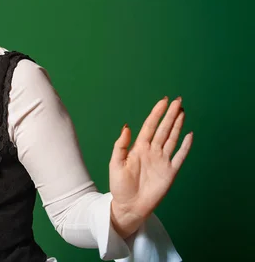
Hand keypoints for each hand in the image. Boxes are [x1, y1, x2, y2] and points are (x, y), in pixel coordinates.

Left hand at [109, 96, 192, 237]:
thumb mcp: (115, 163)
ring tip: (183, 112)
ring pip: (172, 138)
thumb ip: (121, 145)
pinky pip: (180, 156)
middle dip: (170, 115)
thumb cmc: (119, 186)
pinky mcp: (170, 172)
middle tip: (178, 101)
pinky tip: (189, 135)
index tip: (163, 101)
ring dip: (178, 125)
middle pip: (163, 129)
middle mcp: (152, 151)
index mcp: (139, 148)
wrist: (129, 206)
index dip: (156, 113)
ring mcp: (162, 161)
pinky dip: (185, 146)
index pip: (150, 126)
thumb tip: (127, 127)